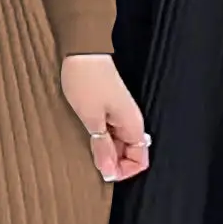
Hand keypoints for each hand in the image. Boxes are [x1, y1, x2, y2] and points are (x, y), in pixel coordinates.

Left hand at [60, 54, 149, 182]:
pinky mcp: (110, 107)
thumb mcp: (91, 119)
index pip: (140, 160)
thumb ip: (102, 147)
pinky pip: (111, 132)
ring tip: (87, 148)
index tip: (104, 172)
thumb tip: (109, 171)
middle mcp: (131, 120)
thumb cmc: (86, 81)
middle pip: (130, 154)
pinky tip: (87, 136)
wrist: (81, 51)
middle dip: (113, 163)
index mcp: (133, 124)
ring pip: (119, 144)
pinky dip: (101, 140)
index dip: (123, 171)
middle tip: (92, 161)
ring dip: (105, 151)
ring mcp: (120, 114)